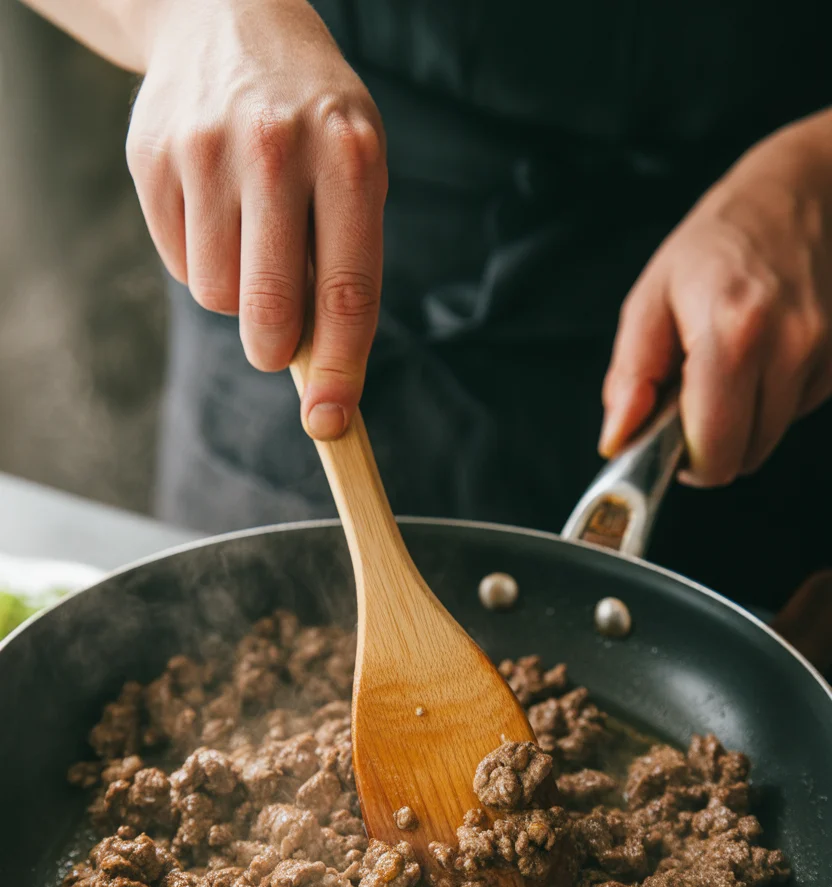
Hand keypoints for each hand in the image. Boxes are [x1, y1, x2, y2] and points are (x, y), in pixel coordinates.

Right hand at [127, 0, 386, 438]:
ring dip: (235, 295)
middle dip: (273, 347)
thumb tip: (325, 372)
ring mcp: (206, 149)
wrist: (228, 20)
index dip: (342, 371)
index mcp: (349, 155)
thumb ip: (347, 263)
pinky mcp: (152, 157)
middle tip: (276, 342)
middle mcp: (277, 148)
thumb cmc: (312, 120)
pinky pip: (177, 263)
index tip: (331, 422)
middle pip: (268, 310)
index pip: (348, 292)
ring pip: (215, 295)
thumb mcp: (355, 170)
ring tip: (251, 238)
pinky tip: (215, 212)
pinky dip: (199, 260)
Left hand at [600, 112, 831, 484]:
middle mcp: (789, 347)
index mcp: (731, 333)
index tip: (669, 436)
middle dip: (713, 442)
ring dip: (743, 420)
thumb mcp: (652, 297)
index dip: (685, 459)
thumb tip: (618, 438)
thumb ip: (631, 376)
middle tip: (694, 395)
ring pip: (771, 439)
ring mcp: (823, 353)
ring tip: (730, 364)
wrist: (803, 192)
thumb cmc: (718, 242)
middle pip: (744, 456)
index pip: (714, 451)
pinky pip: (796, 411)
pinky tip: (764, 353)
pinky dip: (772, 398)